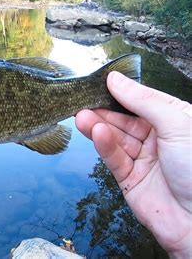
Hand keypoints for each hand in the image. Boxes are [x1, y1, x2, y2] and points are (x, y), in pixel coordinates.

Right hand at [76, 72, 191, 257]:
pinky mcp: (130, 179)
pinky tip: (95, 133)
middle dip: (104, 111)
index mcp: (175, 121)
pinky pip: (114, 158)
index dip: (121, 93)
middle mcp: (159, 139)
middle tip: (83, 102)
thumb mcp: (177, 124)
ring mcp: (144, 159)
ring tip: (82, 117)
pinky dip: (104, 145)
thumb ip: (144, 101)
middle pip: (124, 120)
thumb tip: (116, 80)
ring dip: (98, 127)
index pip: (143, 101)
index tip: (100, 83)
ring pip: (116, 138)